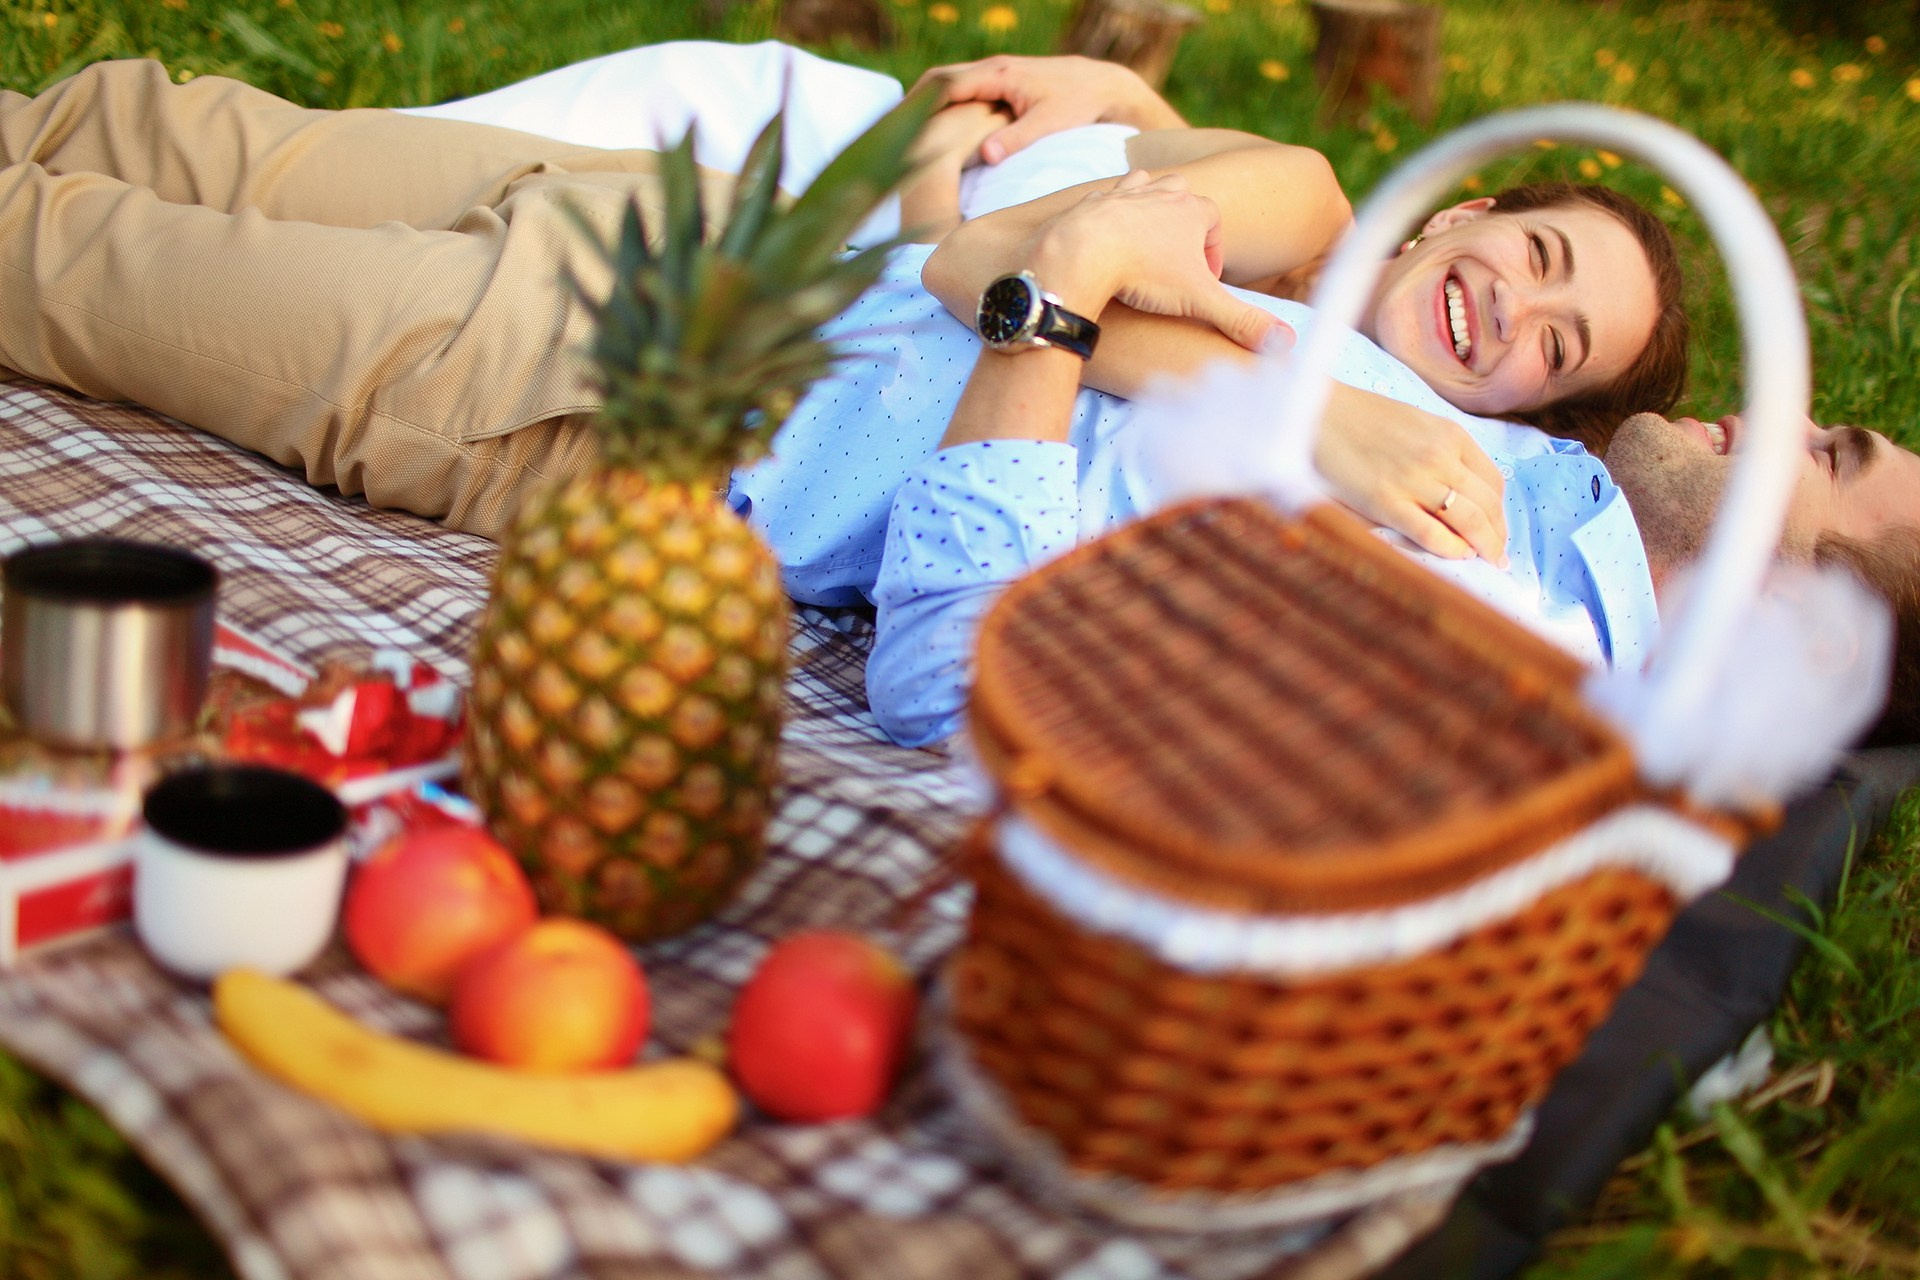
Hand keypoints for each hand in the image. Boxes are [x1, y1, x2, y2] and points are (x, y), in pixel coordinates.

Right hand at [911, 54, 1184, 164]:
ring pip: (947, 82)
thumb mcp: (1050, 123)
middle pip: (938, 79)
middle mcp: (992, 69)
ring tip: (897, 132)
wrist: (1102, 84)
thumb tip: (986, 154)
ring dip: (923, 103)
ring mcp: (994, 74)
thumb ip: (1017, 139)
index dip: (917, 104)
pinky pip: (960, 89)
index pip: (945, 84)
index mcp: (998, 75)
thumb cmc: (1079, 103)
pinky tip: (929, 128)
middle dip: (910, 102)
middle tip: (883, 132)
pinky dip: (940, 104)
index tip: (893, 127)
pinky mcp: (999, 83)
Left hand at [1028, 171, 1279, 352]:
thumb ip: (1241, 320)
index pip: (1214, 221)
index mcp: (1192, 208)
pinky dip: (1112, 212)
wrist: (1083, 252)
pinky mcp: (1093, 201)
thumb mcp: (1200, 301)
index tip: (1205, 279)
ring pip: (1147, 186)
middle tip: (1179, 255)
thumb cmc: (1144, 273)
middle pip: (1183, 194)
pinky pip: (1107, 198)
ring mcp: (1125, 192)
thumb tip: (1287, 343)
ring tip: (1147, 236)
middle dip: (1185, 220)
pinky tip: (1108, 236)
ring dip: (1150, 205)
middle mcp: (1162, 192)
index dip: (1213, 249)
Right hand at [1312, 386, 1509, 564]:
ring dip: (1485, 547)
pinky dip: (1451, 549)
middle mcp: (1440, 456)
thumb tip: (1458, 490)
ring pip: (1469, 521)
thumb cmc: (1358, 418)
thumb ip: (1440, 451)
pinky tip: (1458, 557)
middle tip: (1498, 556)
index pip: (1493, 482)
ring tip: (1488, 563)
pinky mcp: (1387, 503)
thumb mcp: (1414, 422)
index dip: (1500, 511)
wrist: (1314, 414)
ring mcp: (1415, 480)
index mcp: (1450, 434)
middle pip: (1487, 504)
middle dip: (1498, 535)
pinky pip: (1432, 533)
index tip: (1497, 528)